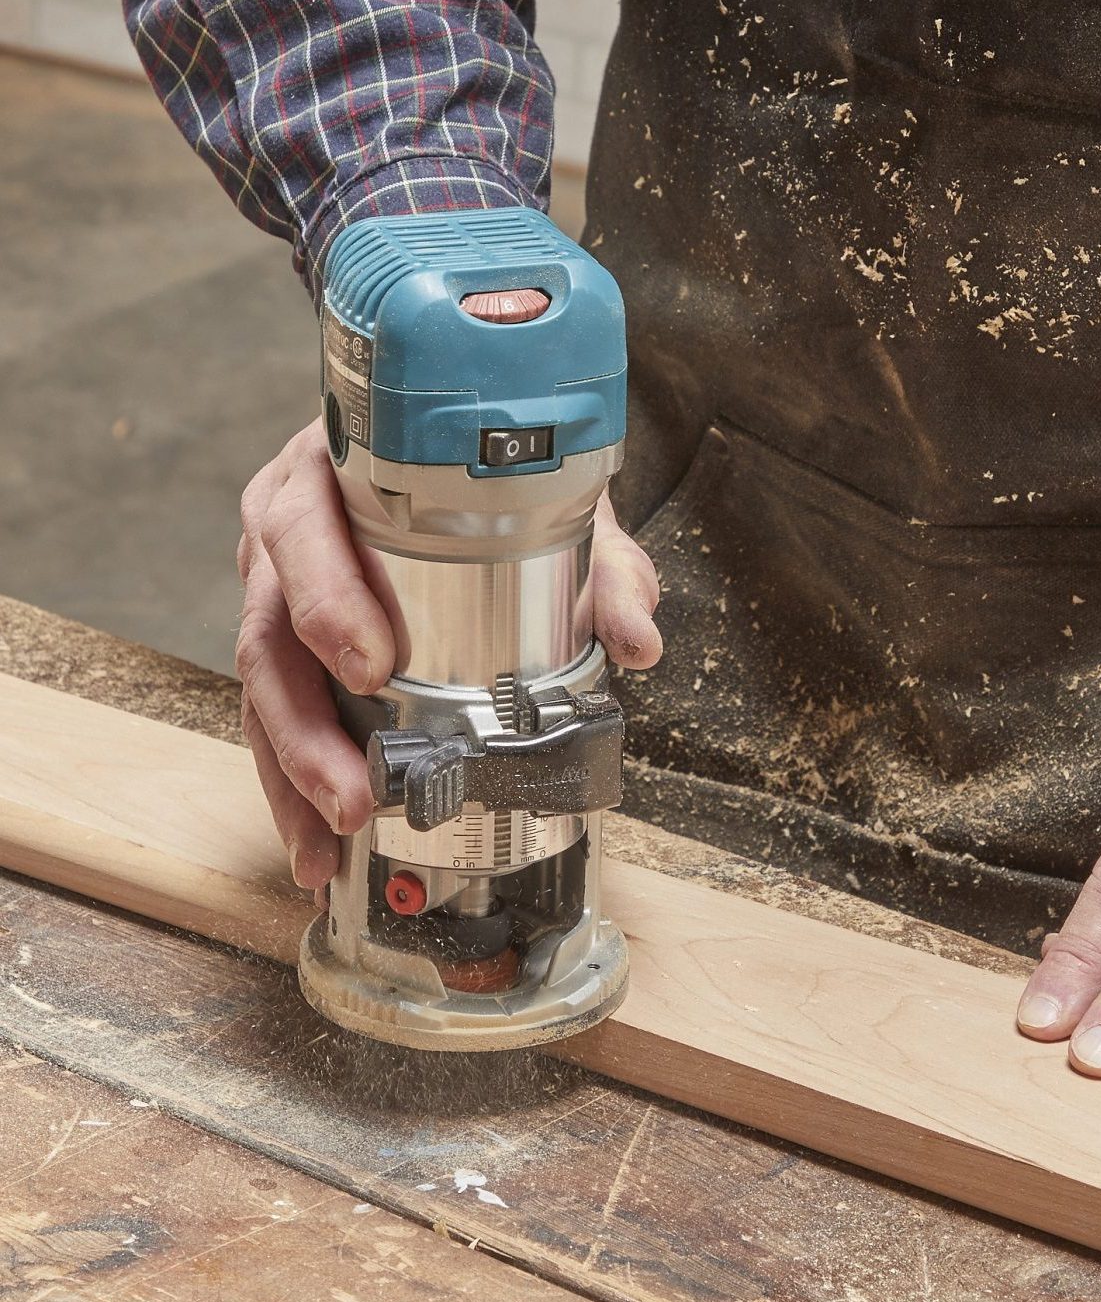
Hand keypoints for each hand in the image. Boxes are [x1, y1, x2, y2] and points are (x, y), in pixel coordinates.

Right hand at [235, 418, 662, 902]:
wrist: (467, 455)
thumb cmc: (495, 475)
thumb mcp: (554, 503)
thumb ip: (604, 568)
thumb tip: (638, 644)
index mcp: (330, 472)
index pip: (308, 533)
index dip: (329, 600)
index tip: (371, 665)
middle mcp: (285, 528)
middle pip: (269, 631)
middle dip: (306, 727)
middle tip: (353, 795)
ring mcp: (272, 585)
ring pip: (262, 687)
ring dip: (292, 774)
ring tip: (327, 845)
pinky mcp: (284, 636)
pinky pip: (274, 712)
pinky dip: (295, 782)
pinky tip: (319, 846)